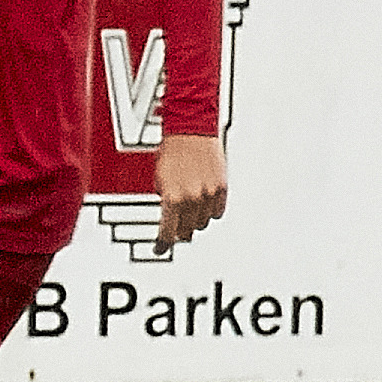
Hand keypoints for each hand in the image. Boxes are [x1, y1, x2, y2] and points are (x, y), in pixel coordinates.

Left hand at [154, 132, 225, 252]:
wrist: (191, 132)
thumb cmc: (172, 150)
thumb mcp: (159, 180)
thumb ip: (165, 201)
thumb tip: (167, 217)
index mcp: (173, 198)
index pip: (168, 233)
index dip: (163, 245)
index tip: (160, 249)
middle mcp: (192, 199)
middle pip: (187, 231)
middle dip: (179, 230)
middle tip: (175, 227)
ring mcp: (209, 195)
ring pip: (203, 223)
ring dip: (195, 220)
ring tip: (188, 208)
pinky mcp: (222, 189)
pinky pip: (217, 211)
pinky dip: (210, 211)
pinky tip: (203, 203)